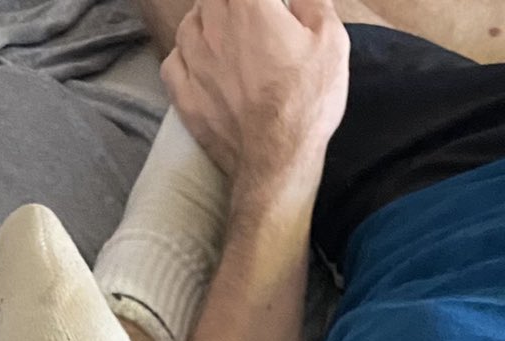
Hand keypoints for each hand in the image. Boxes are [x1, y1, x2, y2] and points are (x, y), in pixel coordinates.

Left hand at [164, 0, 349, 198]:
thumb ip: (313, 3)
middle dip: (231, 4)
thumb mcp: (331, 42)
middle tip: (248, 17)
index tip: (270, 10)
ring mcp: (194, 61)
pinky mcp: (185, 95)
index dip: (258, 1)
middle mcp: (215, 25)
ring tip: (223, 35)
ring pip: (188, 24)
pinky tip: (198, 64)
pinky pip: (173, 63)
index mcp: (250, 5)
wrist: (277, 160)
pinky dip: (184, 58)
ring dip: (205, 24)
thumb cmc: (305, 102)